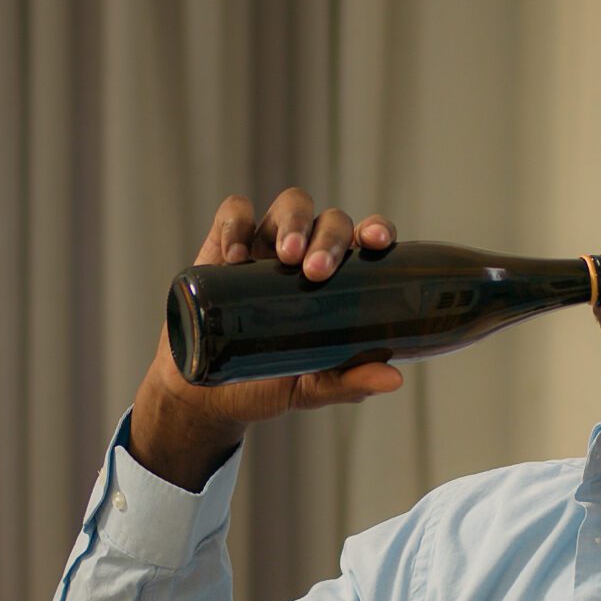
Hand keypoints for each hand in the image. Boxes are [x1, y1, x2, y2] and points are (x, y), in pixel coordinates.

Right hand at [131, 188, 400, 489]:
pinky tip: (235, 257)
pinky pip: (233, 214)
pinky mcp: (223, 245)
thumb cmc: (267, 383)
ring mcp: (265, 244)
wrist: (207, 395)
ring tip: (286, 256)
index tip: (376, 242)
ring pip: (289, 205)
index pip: (365, 238)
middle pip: (329, 220)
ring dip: (293, 222)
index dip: (375, 229)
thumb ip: (347, 381)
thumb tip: (394, 378)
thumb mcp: (309, 387)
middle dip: (329, 237)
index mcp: (337, 278)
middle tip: (318, 271)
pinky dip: (236, 225)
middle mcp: (305, 253)